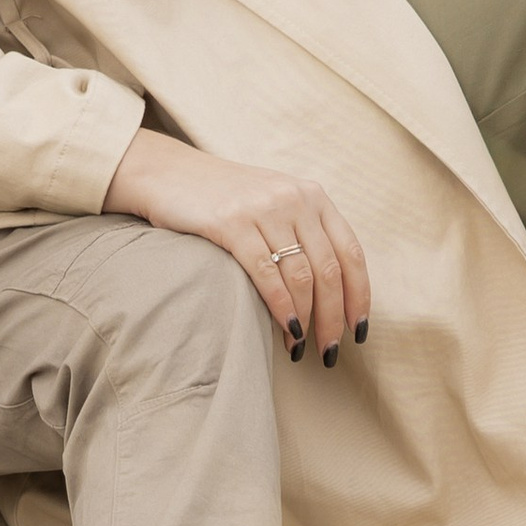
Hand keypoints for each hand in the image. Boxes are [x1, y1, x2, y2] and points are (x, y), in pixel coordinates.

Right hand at [103, 130, 370, 364]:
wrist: (167, 173)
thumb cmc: (221, 199)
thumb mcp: (272, 203)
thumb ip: (302, 232)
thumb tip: (330, 290)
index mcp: (312, 196)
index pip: (350, 253)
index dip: (358, 296)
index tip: (357, 330)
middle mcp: (295, 199)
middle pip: (329, 270)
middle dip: (333, 317)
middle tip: (329, 352)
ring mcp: (264, 209)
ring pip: (302, 275)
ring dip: (307, 320)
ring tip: (302, 349)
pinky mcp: (232, 222)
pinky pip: (267, 273)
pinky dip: (281, 307)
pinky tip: (285, 330)